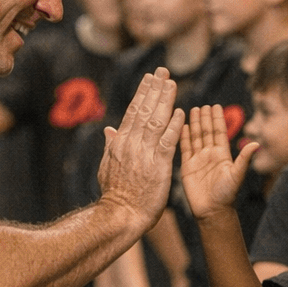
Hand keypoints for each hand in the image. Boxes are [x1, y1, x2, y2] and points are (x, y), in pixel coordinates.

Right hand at [97, 69, 183, 223]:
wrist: (120, 215)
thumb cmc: (115, 195)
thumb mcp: (107, 167)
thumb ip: (110, 147)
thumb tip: (109, 130)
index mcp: (120, 143)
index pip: (133, 111)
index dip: (143, 93)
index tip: (149, 78)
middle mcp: (131, 143)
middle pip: (145, 110)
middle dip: (154, 89)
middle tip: (163, 71)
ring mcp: (144, 153)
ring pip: (156, 121)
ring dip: (165, 100)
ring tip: (172, 83)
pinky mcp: (158, 165)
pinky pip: (167, 141)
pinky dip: (174, 126)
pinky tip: (181, 112)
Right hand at [179, 104, 256, 220]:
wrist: (212, 211)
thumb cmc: (227, 195)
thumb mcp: (237, 175)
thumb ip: (244, 159)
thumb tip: (257, 143)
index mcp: (222, 155)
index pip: (219, 132)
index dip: (217, 119)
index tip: (216, 106)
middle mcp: (210, 155)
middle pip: (206, 132)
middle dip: (205, 118)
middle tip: (203, 105)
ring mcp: (198, 160)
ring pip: (195, 138)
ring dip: (194, 124)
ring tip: (192, 110)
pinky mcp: (187, 167)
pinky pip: (184, 149)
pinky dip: (183, 137)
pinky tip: (181, 126)